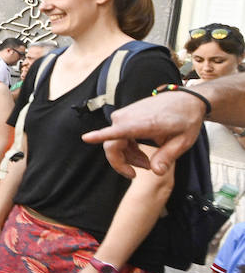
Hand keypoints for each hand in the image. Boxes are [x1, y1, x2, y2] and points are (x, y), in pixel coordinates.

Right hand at [81, 91, 207, 177]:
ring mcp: (123, 116)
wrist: (185, 100)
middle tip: (145, 169)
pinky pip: (116, 136)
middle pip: (112, 145)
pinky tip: (141, 151)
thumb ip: (168, 157)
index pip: (118, 131)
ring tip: (148, 162)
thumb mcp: (183, 141)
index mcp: (144, 123)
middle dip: (124, 162)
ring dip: (128, 156)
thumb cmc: (185, 120)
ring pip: (114, 143)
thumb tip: (157, 172)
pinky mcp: (123, 117)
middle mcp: (128, 118)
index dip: (100, 136)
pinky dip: (127, 147)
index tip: (86, 138)